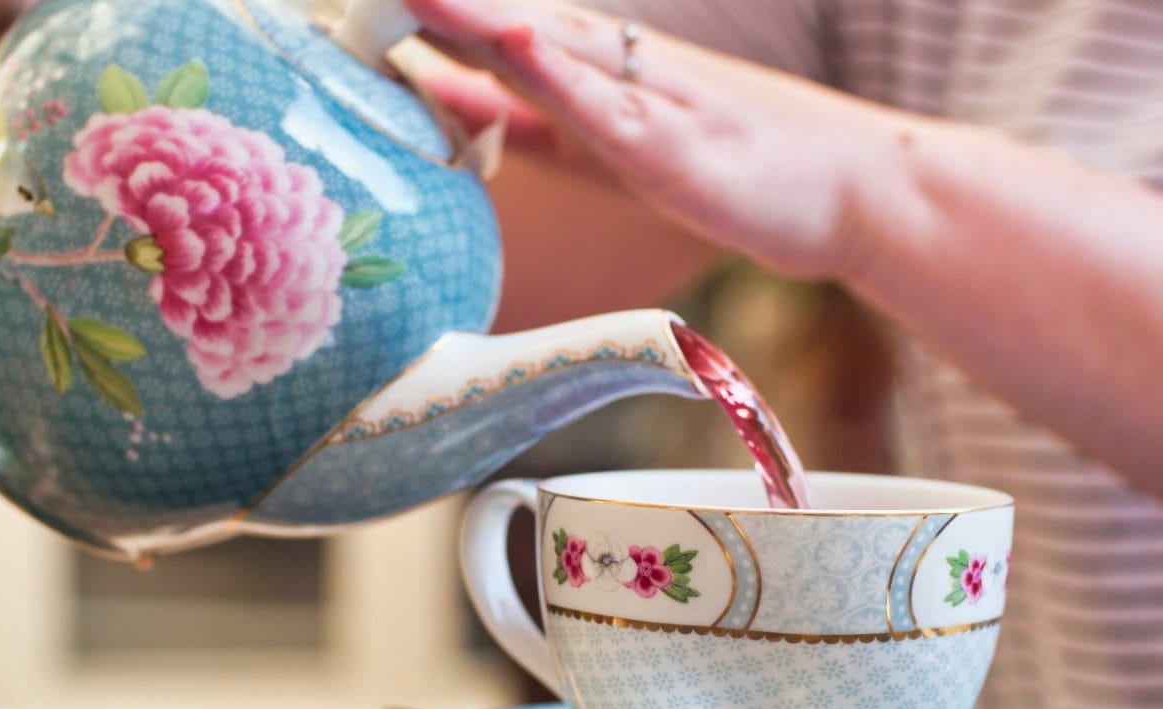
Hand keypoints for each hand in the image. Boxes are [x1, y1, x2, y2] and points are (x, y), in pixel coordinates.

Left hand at [404, 0, 909, 281]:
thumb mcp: (607, 149)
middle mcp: (618, 77)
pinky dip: (567, 79)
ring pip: (554, 51)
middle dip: (432, 5)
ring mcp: (655, 107)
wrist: (854, 192)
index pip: (491, 42)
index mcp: (592, 83)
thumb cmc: (737, 173)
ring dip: (480, 17)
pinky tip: (522, 47)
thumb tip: (452, 100)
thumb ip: (529, 123)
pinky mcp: (686, 153)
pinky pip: (619, 112)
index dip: (421, 21)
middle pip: (507, 29)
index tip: (352, 8)